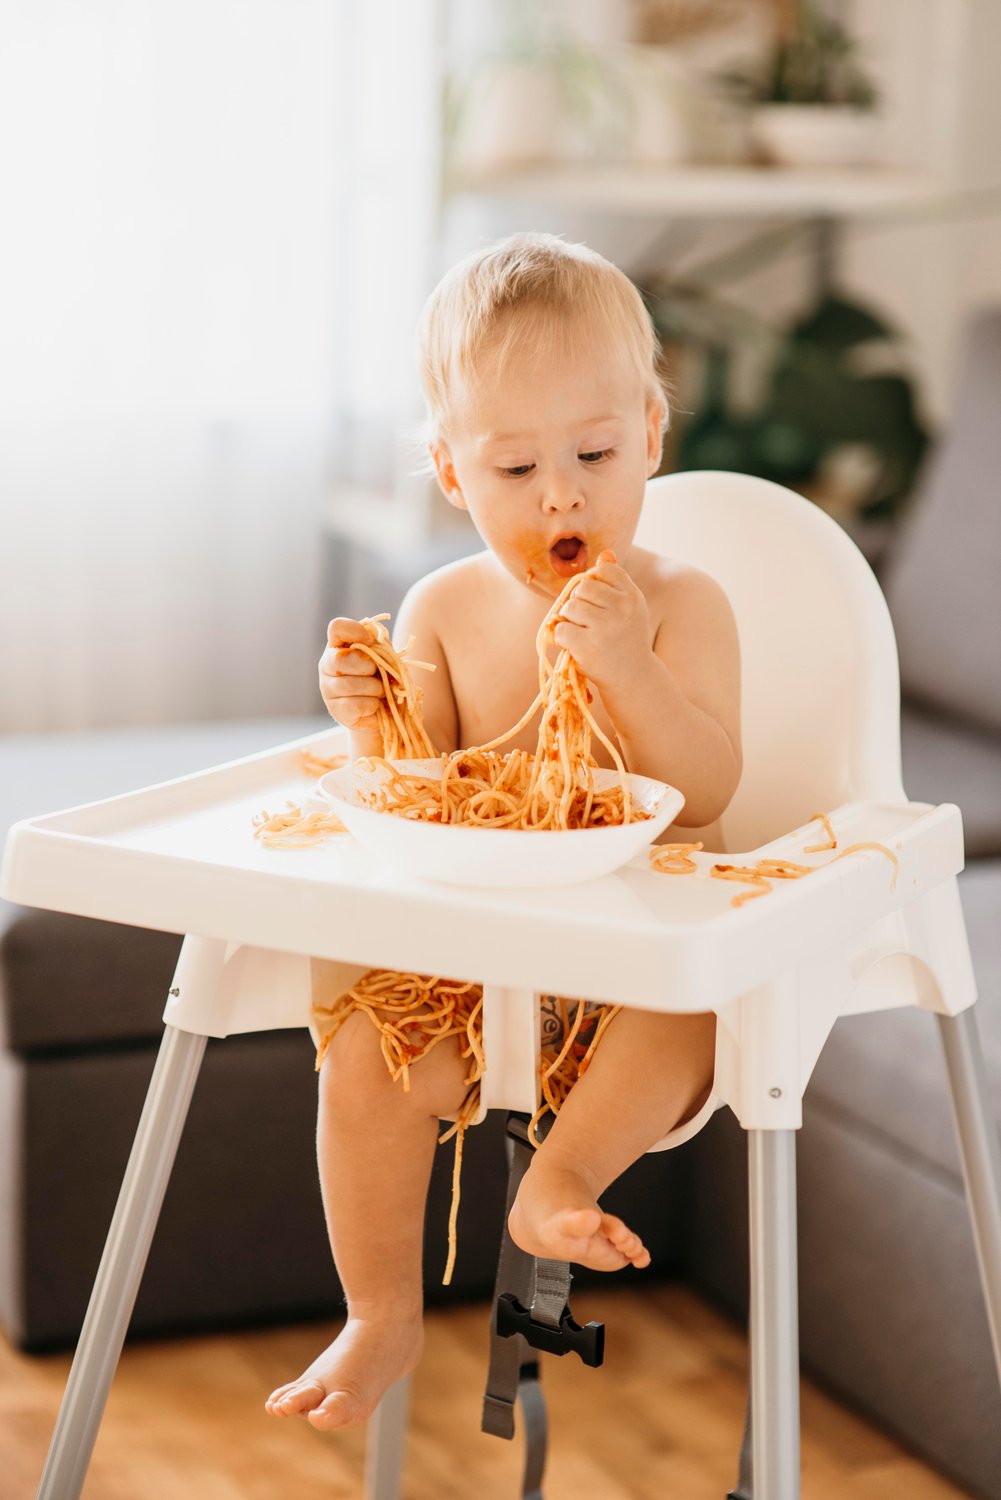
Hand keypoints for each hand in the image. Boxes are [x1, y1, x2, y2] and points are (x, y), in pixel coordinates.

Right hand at [318, 619, 384, 738]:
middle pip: (340, 659)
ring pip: (349, 684)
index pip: (337, 627)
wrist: (387, 709)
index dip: (356, 631)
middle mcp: (327, 664)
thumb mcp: (384, 655)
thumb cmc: (383, 676)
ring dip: (375, 688)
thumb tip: (374, 642)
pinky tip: (375, 704)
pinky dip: (373, 704)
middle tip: (378, 672)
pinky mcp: (336, 710)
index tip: (372, 641)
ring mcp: (328, 688)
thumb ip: (380, 645)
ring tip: (381, 691)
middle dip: (367, 666)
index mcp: (339, 644)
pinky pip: (356, 705)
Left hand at [552, 552, 651, 691]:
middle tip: (586, 620)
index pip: (603, 572)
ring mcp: (604, 627)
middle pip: (582, 587)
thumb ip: (616, 580)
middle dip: (578, 602)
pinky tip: (575, 646)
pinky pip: (561, 630)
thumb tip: (605, 553)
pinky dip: (563, 638)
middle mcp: (621, 609)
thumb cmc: (626, 638)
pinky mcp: (587, 645)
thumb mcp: (629, 608)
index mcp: (632, 595)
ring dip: (569, 620)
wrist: (633, 677)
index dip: (594, 585)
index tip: (598, 602)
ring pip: (569, 607)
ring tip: (581, 632)